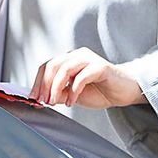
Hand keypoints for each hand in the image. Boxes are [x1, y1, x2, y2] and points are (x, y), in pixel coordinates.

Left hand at [30, 48, 144, 108]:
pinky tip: (72, 102)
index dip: (38, 82)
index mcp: (69, 60)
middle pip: (53, 65)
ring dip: (56, 87)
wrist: (124, 92)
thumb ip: (58, 94)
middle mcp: (78, 55)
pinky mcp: (100, 66)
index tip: (34, 98)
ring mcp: (89, 59)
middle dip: (45, 85)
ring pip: (65, 68)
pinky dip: (73, 91)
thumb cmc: (100, 91)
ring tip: (55, 101)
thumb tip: (40, 99)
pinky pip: (81, 77)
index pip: (47, 66)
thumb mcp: (73, 95)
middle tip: (44, 101)